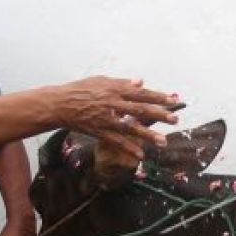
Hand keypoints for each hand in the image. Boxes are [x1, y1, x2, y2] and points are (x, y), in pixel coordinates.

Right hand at [58, 77, 180, 157]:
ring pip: (130, 128)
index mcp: (114, 89)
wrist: (59, 104)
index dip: (158, 96)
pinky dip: (129, 148)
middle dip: (159, 115)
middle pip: (140, 110)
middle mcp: (112, 104)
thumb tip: (140, 82)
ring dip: (148, 135)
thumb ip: (121, 82)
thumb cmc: (80, 89)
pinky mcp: (99, 131)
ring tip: (163, 141)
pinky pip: (116, 141)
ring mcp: (106, 119)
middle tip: (175, 119)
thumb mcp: (100, 80)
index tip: (173, 100)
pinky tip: (141, 155)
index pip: (141, 93)